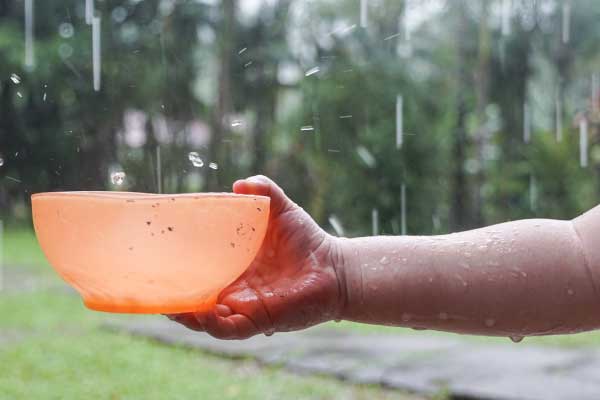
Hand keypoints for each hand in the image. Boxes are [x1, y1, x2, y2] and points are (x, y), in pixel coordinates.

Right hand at [166, 175, 344, 338]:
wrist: (335, 267)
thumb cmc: (307, 240)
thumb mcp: (282, 210)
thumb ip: (264, 191)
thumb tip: (239, 182)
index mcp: (232, 267)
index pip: (196, 271)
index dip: (176, 270)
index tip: (154, 259)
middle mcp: (233, 290)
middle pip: (193, 300)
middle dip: (171, 299)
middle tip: (150, 288)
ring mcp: (244, 307)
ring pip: (205, 320)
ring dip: (185, 315)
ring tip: (168, 306)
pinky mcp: (259, 319)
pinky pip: (229, 328)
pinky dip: (212, 324)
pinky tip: (201, 312)